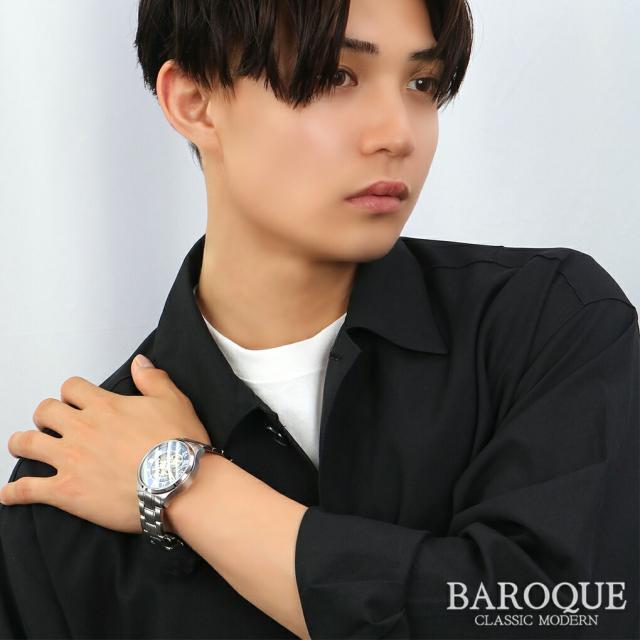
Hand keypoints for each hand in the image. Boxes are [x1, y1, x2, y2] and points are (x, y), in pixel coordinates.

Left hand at [0, 354, 211, 534]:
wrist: (178, 483)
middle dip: (45, 416)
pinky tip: (7, 494)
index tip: (75, 401)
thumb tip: (139, 361)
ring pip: (27, 443)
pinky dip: (14, 492)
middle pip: (44, 412)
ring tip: (23, 446)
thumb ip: (153, 378)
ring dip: (22, 443)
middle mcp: (81, 428)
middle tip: (51, 424)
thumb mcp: (173, 401)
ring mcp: (70, 459)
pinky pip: (27, 490)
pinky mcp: (66, 491)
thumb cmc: (178, 444)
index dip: (71, 393)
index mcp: (105, 406)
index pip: (71, 388)